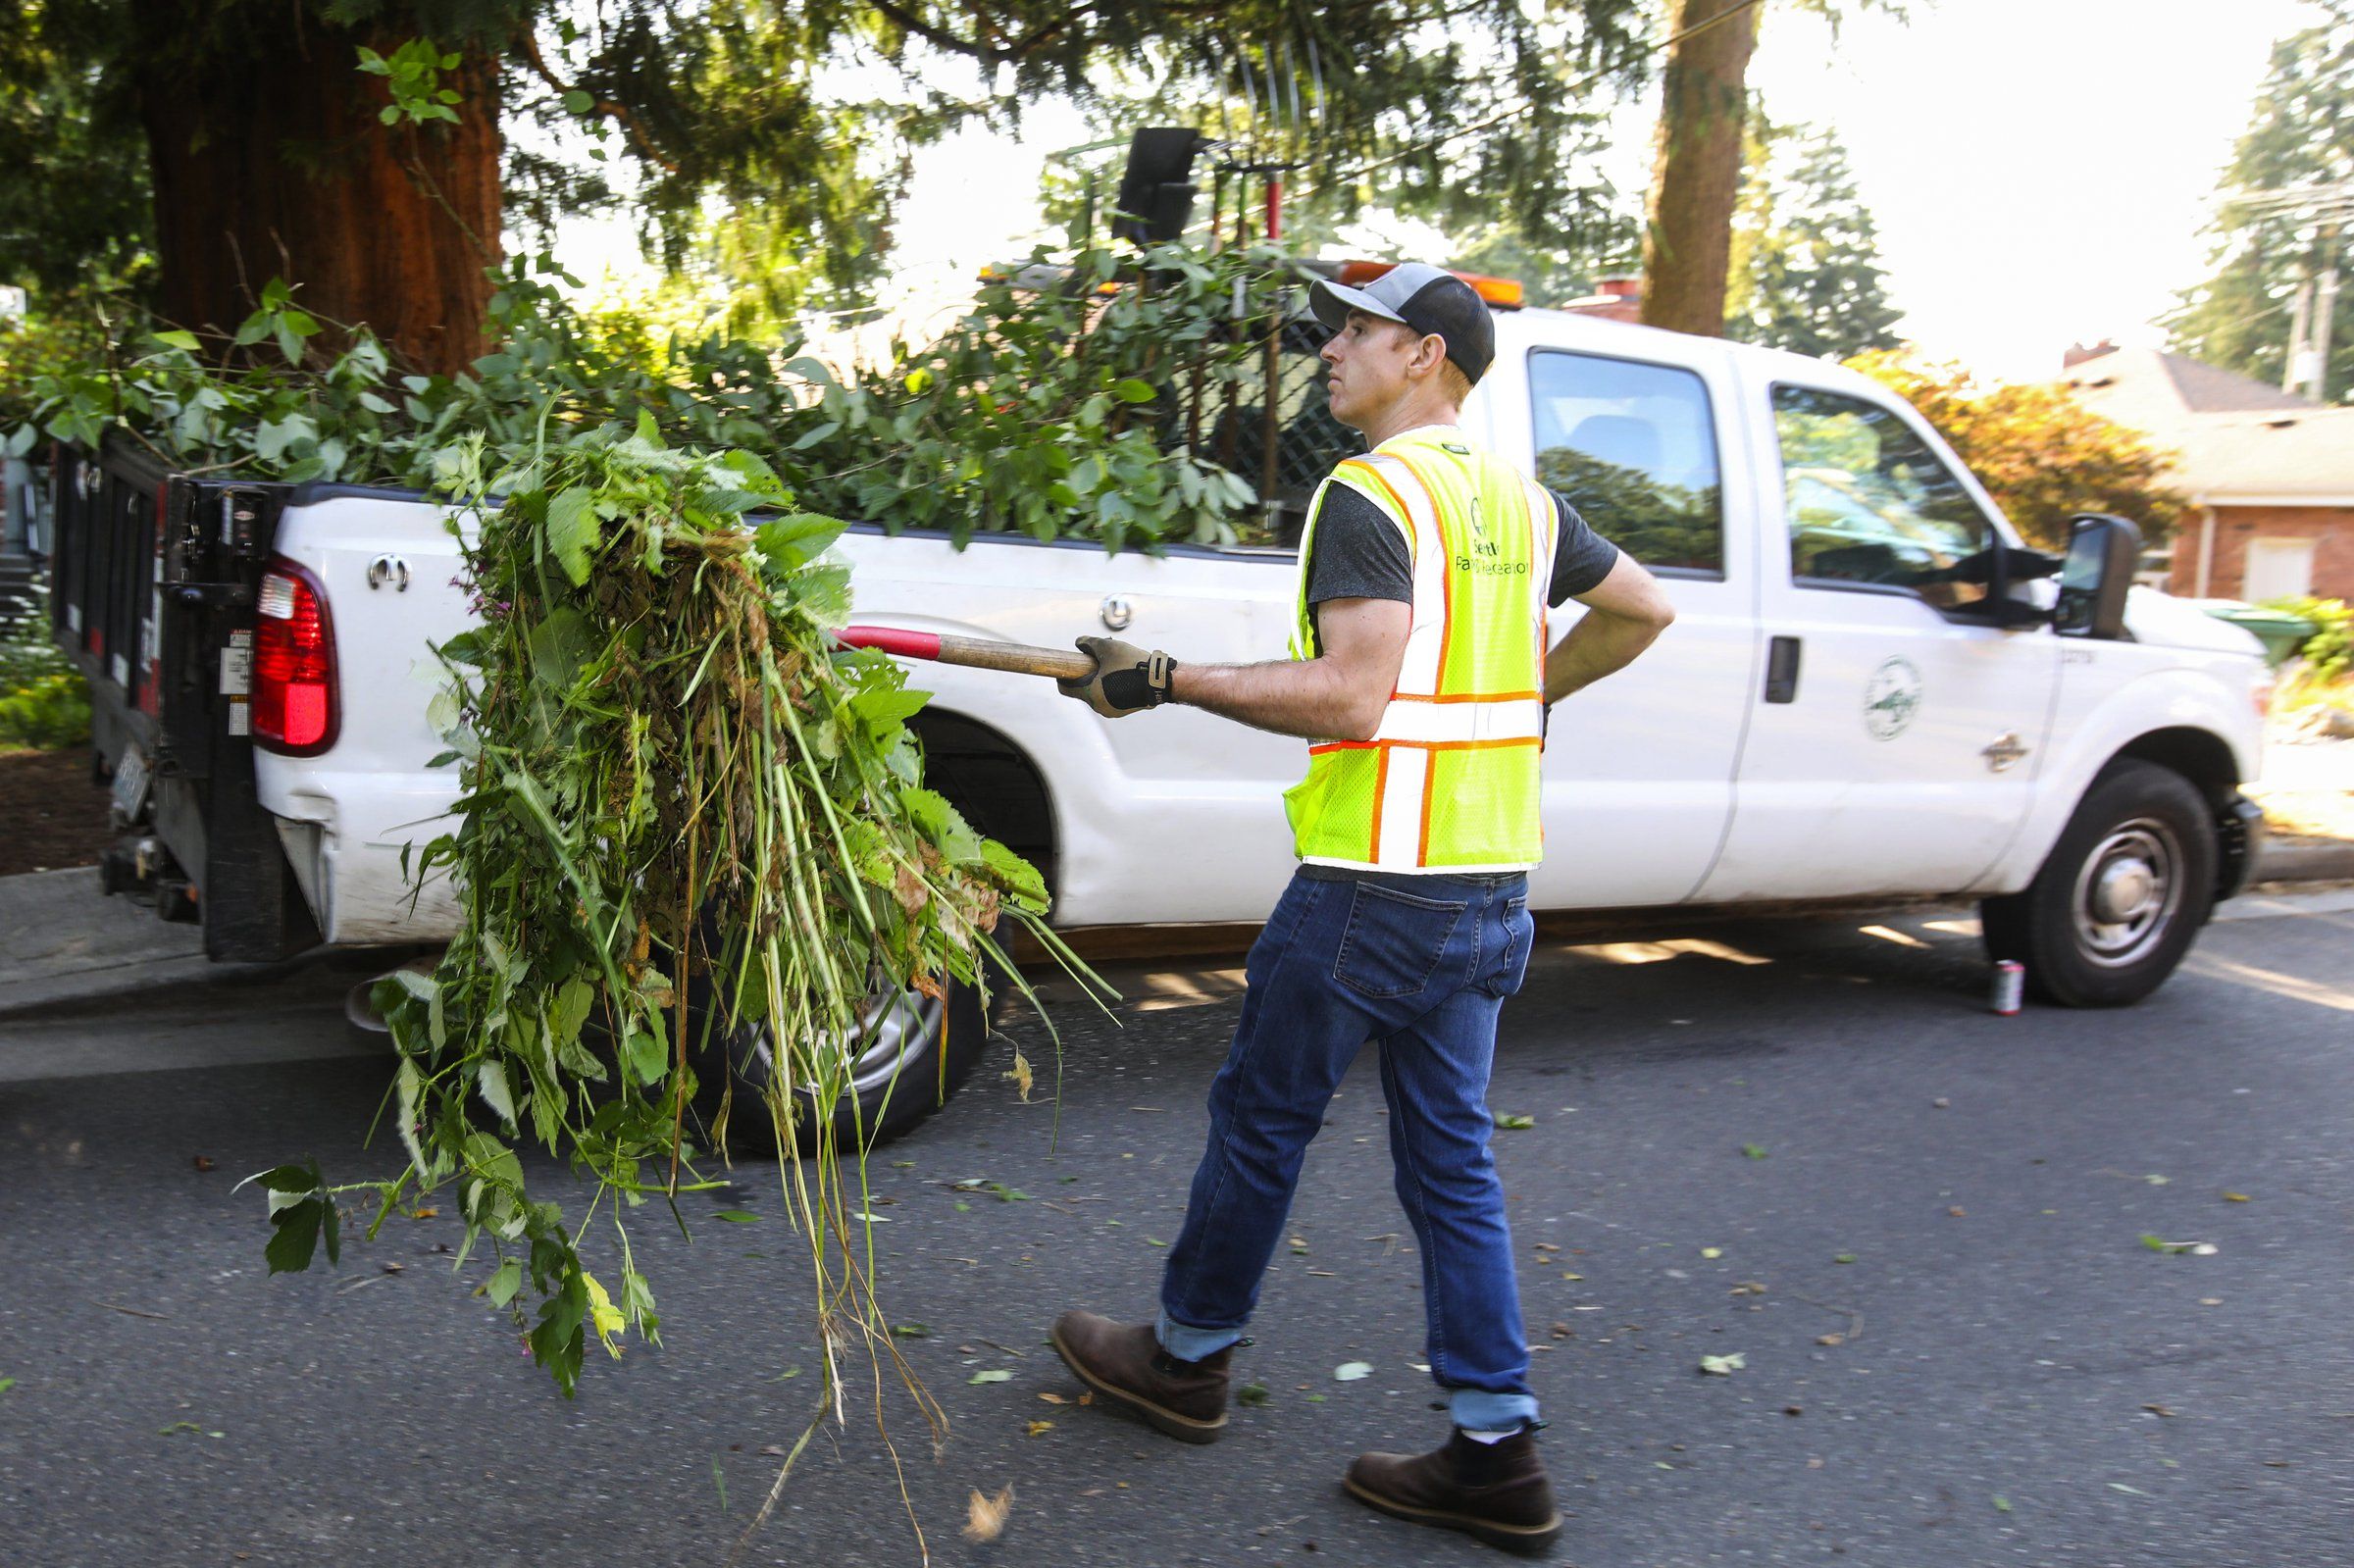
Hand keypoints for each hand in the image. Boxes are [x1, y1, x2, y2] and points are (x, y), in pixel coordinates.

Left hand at [1058, 636, 1176, 717]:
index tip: (1067, 666)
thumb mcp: (1108, 647)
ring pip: (1098, 693)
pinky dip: (1111, 687)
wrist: (1161, 681)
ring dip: (1100, 680)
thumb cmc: (1133, 664)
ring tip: (1114, 666)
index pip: (1065, 688)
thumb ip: (1089, 643)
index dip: (1063, 676)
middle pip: (1083, 690)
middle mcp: (1099, 706)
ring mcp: (1112, 711)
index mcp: (1091, 694)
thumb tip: (1079, 643)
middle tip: (1097, 661)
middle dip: (1087, 675)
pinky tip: (1123, 675)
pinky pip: (1110, 697)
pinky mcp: (1124, 711)